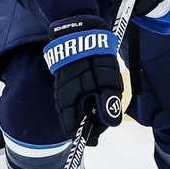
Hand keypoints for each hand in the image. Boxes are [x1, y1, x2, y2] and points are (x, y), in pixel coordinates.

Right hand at [46, 17, 123, 141]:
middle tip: (101, 123)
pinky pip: (68, 99)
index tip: (97, 137)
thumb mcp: (108, 81)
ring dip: (82, 113)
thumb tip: (110, 124)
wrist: (79, 31)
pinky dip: (78, 103)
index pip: (73, 128)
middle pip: (70, 120)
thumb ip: (108, 103)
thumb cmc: (96, 57)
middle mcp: (61, 96)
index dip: (86, 135)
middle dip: (85, 125)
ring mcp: (59, 88)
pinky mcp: (60, 80)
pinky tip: (88, 98)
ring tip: (96, 109)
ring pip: (69, 110)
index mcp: (71, 100)